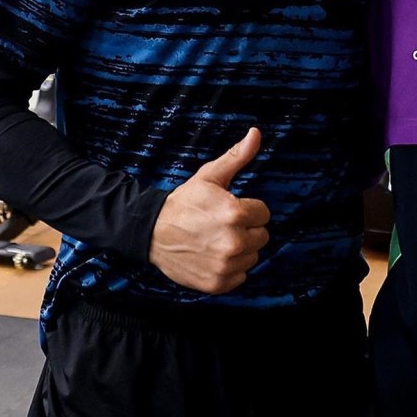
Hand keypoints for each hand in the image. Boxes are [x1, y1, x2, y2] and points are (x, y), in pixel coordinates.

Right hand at [149, 128, 270, 293]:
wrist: (152, 232)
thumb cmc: (184, 202)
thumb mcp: (210, 175)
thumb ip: (238, 156)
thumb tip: (256, 133)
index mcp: (235, 213)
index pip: (264, 214)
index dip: (248, 209)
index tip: (230, 208)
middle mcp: (232, 242)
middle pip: (261, 236)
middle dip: (247, 229)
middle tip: (222, 224)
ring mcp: (224, 265)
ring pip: (252, 256)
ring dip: (240, 249)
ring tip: (217, 239)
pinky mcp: (217, 283)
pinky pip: (241, 276)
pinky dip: (231, 268)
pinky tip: (213, 256)